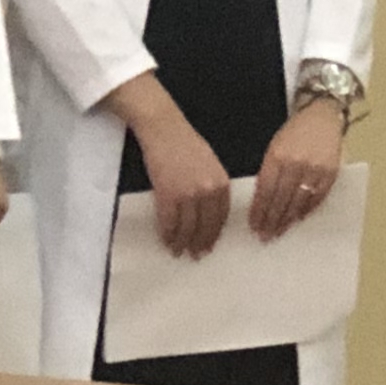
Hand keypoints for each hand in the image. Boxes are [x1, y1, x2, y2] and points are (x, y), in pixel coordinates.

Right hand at [126, 98, 233, 259]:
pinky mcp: (168, 195)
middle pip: (205, 226)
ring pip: (187, 227)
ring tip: (179, 252)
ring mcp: (188, 194)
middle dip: (200, 243)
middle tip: (196, 255)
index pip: (220, 217)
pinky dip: (167, 235)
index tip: (209, 245)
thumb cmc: (185, 143)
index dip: (214, 234)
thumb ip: (213, 186)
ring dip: (182, 243)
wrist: (164, 129)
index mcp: (221, 183)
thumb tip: (209, 211)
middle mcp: (208, 191)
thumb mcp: (210, 164)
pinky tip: (167, 242)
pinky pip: (169, 222)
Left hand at [247, 101, 346, 239]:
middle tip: (265, 236)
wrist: (322, 115)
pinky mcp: (330, 173)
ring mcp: (314, 169)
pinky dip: (307, 210)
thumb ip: (269, 171)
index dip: (259, 211)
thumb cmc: (295, 132)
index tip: (254, 226)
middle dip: (271, 220)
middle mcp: (295, 164)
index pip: (265, 191)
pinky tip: (298, 219)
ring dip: (287, 220)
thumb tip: (262, 202)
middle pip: (280, 200)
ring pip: (298, 202)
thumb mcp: (275, 147)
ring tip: (278, 232)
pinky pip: (317, 198)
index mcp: (277, 156)